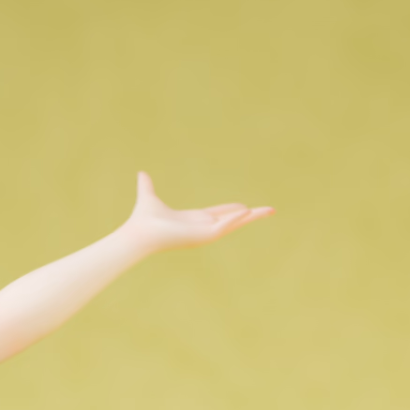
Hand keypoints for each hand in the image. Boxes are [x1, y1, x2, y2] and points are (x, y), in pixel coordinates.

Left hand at [122, 171, 273, 253]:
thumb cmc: (143, 219)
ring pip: (234, 223)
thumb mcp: (149, 196)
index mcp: (193, 220)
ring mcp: (204, 233)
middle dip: (252, 215)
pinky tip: (248, 210)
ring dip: (252, 217)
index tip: (246, 206)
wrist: (140, 232)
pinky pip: (224, 226)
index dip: (232, 210)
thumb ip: (147, 185)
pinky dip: (236, 219)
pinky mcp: (203, 236)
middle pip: (233, 220)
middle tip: (269, 210)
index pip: (218, 214)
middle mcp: (202, 228)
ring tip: (269, 210)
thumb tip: (141, 173)